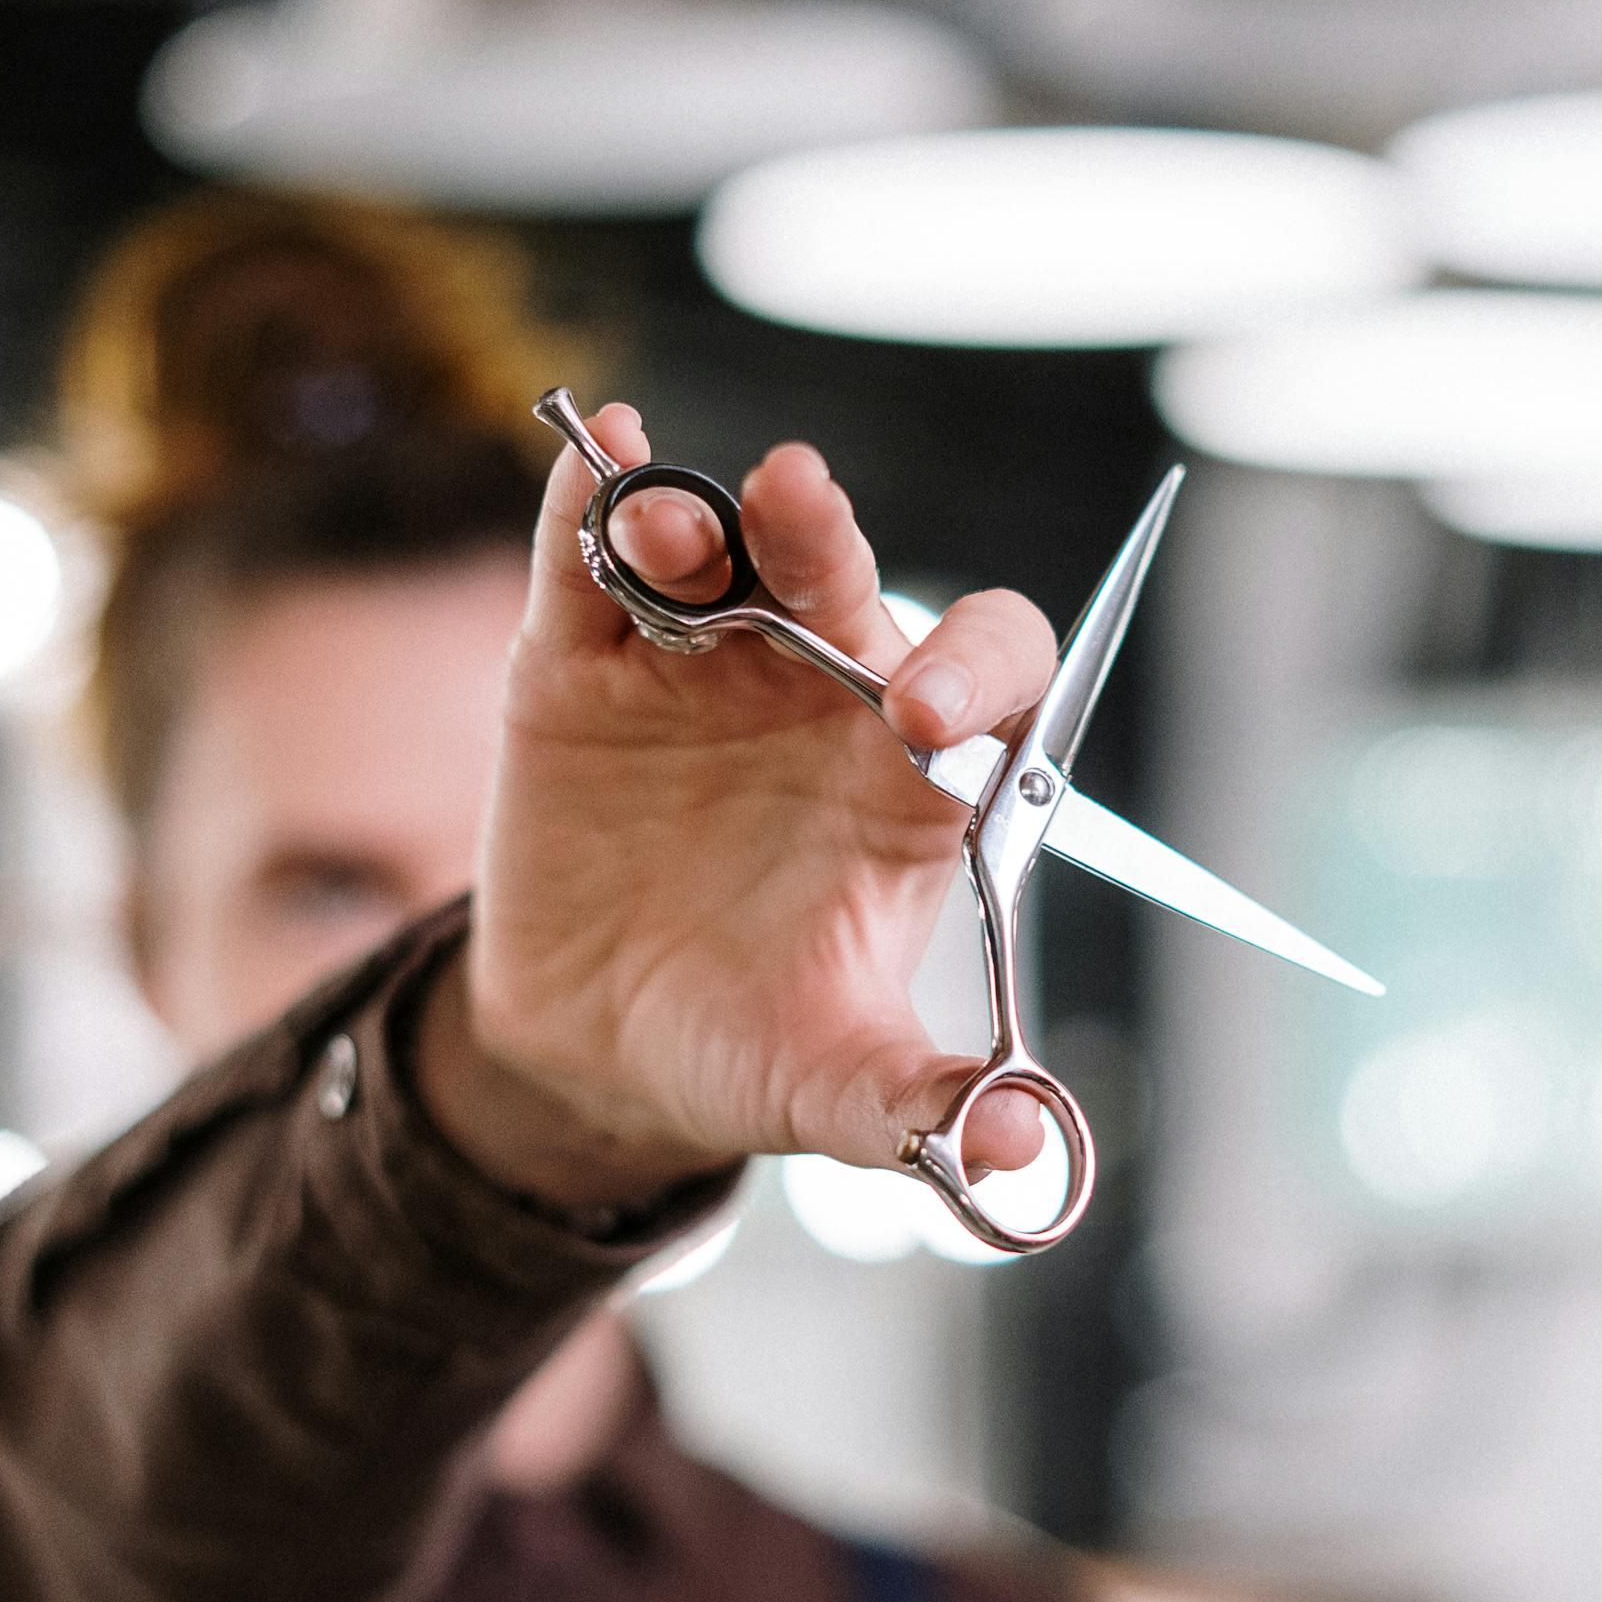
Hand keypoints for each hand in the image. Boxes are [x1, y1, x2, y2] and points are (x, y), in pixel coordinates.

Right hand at [416, 406, 1055, 1213]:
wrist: (596, 1054)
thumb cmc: (747, 1047)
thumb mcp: (834, 1091)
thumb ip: (920, 1107)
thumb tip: (1020, 1154)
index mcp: (909, 775)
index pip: (986, 677)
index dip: (973, 672)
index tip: (924, 721)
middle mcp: (817, 691)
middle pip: (841, 576)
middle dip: (823, 535)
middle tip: (800, 500)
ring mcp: (697, 668)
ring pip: (717, 553)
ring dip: (698, 520)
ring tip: (665, 528)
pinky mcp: (581, 666)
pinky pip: (588, 565)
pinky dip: (589, 503)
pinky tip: (598, 448)